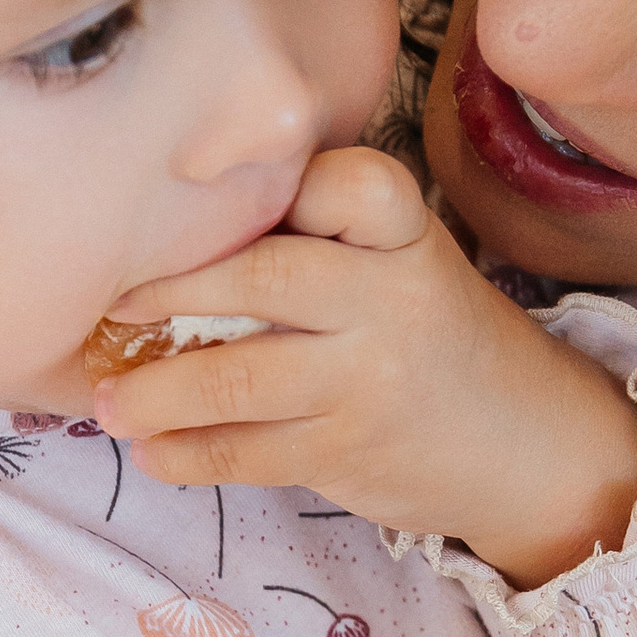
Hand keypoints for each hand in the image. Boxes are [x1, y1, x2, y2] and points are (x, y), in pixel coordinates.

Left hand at [93, 147, 636, 585]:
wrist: (527, 445)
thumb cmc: (430, 336)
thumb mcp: (401, 263)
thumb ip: (320, 235)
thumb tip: (169, 231)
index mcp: (406, 235)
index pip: (348, 183)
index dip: (284, 186)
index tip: (205, 193)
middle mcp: (393, 299)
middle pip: (267, 277)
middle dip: (171, 290)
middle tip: (111, 305)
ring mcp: (370, 379)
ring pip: (240, 376)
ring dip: (156, 392)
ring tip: (109, 402)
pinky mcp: (348, 450)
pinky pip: (247, 452)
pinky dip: (185, 453)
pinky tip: (151, 451)